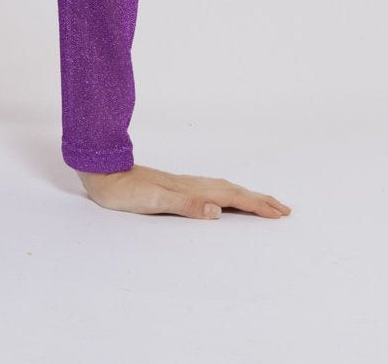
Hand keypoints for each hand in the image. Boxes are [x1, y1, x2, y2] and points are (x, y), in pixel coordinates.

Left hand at [77, 163, 291, 219]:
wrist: (103, 174)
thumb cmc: (125, 192)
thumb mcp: (153, 201)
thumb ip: (185, 205)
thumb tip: (217, 209)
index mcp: (191, 189)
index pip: (231, 196)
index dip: (256, 205)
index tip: (279, 212)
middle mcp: (191, 184)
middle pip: (233, 190)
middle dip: (259, 200)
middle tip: (284, 209)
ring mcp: (184, 185)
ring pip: (224, 189)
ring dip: (246, 196)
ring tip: (264, 203)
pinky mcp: (175, 188)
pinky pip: (212, 190)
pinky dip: (228, 195)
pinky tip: (225, 199)